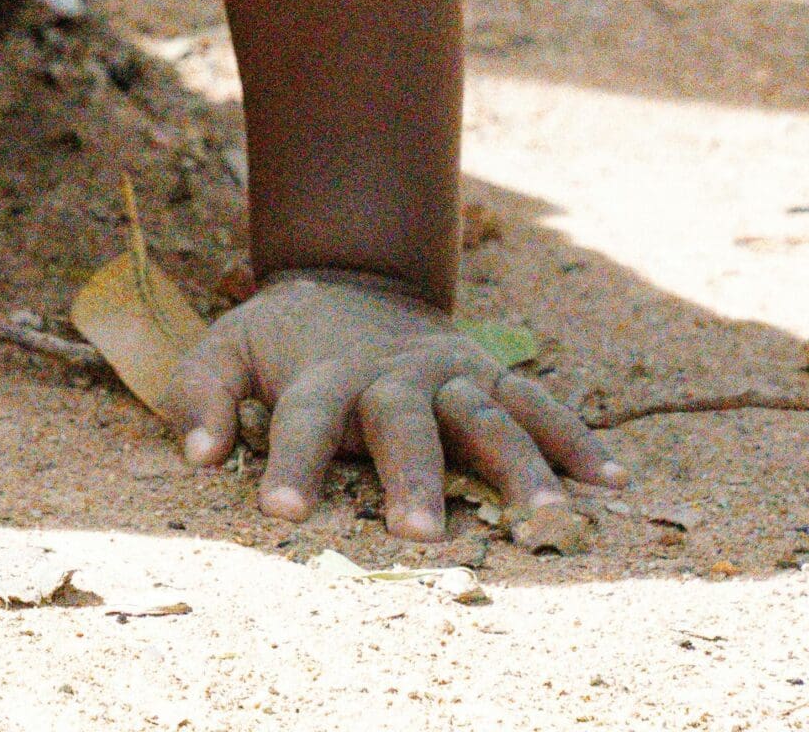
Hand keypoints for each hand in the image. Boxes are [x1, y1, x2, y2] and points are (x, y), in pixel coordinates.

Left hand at [162, 272, 624, 539]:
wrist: (351, 275)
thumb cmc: (283, 337)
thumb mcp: (225, 348)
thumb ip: (202, 394)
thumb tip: (197, 455)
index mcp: (324, 375)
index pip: (304, 420)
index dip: (292, 463)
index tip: (282, 512)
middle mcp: (392, 375)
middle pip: (405, 423)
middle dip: (412, 476)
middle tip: (416, 532)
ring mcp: (450, 371)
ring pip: (488, 415)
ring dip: (519, 465)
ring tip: (548, 518)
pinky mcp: (491, 373)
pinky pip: (539, 403)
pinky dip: (575, 438)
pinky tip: (611, 483)